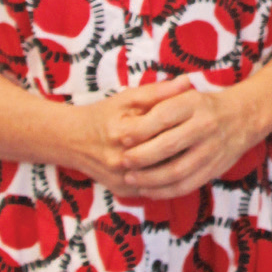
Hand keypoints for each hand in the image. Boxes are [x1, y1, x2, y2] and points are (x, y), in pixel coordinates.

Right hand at [65, 77, 193, 191]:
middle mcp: (119, 159)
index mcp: (122, 132)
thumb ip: (158, 91)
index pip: (162, 131)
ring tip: (191, 152)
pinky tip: (176, 165)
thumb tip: (187, 81)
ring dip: (177, 165)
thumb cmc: (104, 114)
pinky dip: (165, 178)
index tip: (196, 120)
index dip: (181, 126)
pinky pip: (151, 187)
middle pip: (163, 156)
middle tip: (199, 138)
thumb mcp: (128, 98)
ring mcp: (120, 178)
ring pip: (160, 176)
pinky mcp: (121, 191)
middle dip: (183, 148)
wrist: (72, 140)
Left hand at [116, 81, 259, 198]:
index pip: (162, 118)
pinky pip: (186, 185)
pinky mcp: (214, 169)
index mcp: (194, 104)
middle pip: (168, 146)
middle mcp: (205, 125)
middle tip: (123, 161)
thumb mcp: (185, 94)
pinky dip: (165, 191)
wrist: (243, 117)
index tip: (122, 138)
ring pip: (176, 171)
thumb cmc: (203, 106)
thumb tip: (128, 125)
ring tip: (131, 178)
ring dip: (150, 178)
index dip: (140, 130)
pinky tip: (148, 190)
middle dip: (141, 157)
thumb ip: (158, 103)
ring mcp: (211, 149)